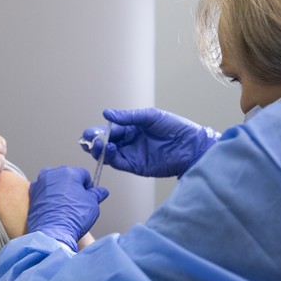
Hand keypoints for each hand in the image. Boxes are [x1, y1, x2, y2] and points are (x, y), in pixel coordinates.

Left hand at [26, 167, 108, 250]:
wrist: (52, 232)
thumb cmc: (71, 218)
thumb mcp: (92, 204)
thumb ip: (97, 194)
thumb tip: (101, 191)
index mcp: (69, 172)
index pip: (84, 174)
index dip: (89, 186)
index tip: (90, 194)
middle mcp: (53, 174)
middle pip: (67, 177)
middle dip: (73, 187)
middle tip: (78, 202)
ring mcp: (40, 183)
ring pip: (54, 183)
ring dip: (60, 191)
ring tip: (65, 207)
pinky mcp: (32, 194)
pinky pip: (44, 192)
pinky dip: (48, 197)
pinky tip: (54, 209)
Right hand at [80, 108, 219, 177]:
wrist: (191, 146)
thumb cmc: (175, 128)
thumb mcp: (151, 117)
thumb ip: (128, 117)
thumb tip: (106, 113)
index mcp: (132, 128)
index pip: (110, 130)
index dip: (98, 131)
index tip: (89, 132)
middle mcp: (129, 142)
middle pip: (106, 143)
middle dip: (95, 142)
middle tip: (88, 140)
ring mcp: (132, 155)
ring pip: (110, 154)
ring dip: (101, 150)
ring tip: (98, 145)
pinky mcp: (137, 167)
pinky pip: (119, 163)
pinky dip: (112, 158)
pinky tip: (111, 150)